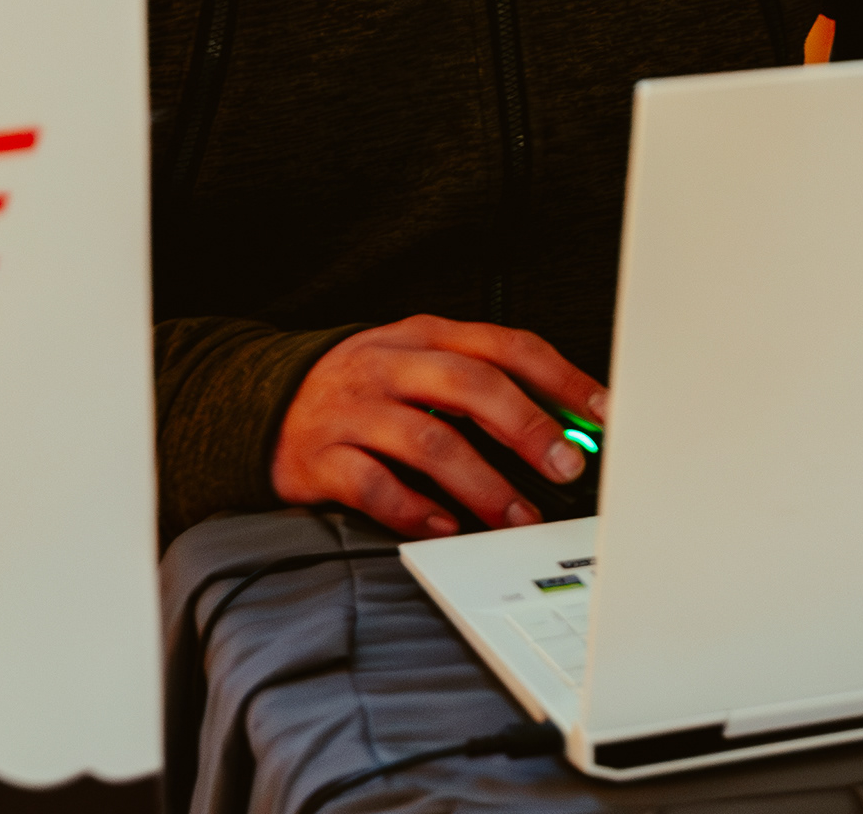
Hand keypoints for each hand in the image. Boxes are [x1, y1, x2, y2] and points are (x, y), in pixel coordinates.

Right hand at [269, 315, 606, 537]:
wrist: (257, 400)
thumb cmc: (363, 388)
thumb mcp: (418, 363)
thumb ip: (480, 385)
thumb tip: (562, 428)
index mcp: (426, 336)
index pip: (507, 346)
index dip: (562, 379)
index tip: (605, 412)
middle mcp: (391, 366)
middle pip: (471, 387)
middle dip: (527, 427)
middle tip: (566, 465)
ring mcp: (353, 411)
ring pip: (428, 440)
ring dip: (482, 482)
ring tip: (517, 515)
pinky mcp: (319, 459)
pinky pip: (372, 485)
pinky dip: (413, 508)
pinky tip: (444, 526)